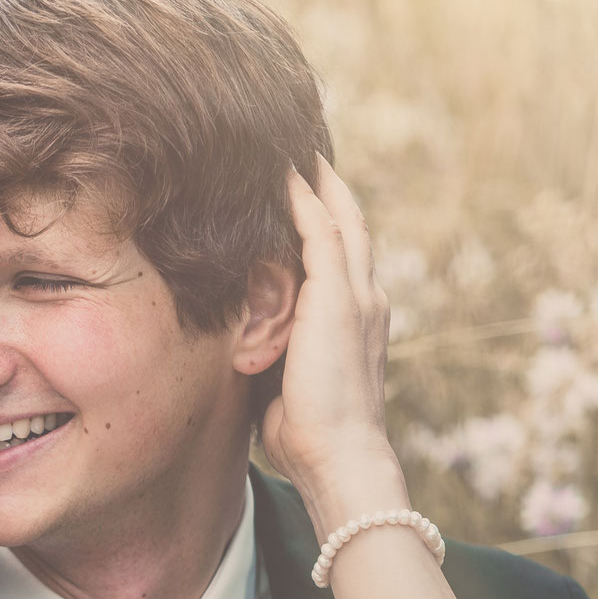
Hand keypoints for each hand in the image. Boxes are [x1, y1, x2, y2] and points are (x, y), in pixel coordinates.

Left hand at [258, 156, 408, 532]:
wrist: (341, 459)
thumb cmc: (307, 437)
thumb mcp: (283, 380)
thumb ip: (270, 350)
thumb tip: (233, 344)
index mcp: (355, 318)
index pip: (339, 253)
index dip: (323, 216)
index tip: (299, 188)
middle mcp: (363, 297)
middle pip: (347, 220)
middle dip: (325, 182)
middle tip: (299, 143)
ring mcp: (354, 294)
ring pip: (338, 215)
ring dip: (315, 177)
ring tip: (289, 140)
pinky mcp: (336, 298)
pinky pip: (321, 230)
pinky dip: (304, 197)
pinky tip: (282, 170)